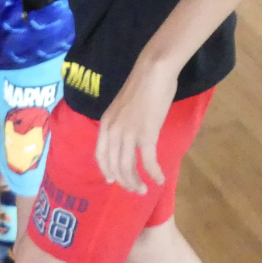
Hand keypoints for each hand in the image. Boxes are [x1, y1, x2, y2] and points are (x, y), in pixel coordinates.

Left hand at [96, 56, 177, 193]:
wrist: (153, 72)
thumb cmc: (141, 86)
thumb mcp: (121, 107)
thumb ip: (119, 123)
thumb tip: (125, 138)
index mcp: (105, 124)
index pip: (101, 156)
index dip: (106, 171)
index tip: (113, 181)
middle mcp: (113, 131)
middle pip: (114, 166)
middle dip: (124, 182)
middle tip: (135, 190)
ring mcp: (129, 134)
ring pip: (128, 168)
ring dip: (136, 183)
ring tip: (145, 190)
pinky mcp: (146, 134)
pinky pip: (148, 162)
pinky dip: (154, 173)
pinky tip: (160, 179)